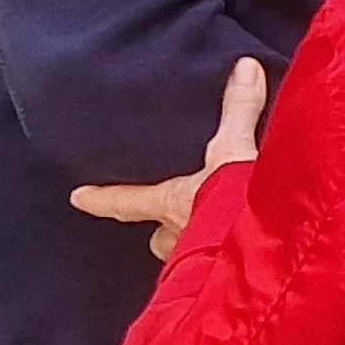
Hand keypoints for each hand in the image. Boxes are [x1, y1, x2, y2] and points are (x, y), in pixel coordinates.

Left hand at [68, 58, 269, 260]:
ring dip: (192, 246)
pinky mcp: (225, 277)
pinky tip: (236, 256)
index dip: (102, 197)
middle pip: (158, 236)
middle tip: (164, 220)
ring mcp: (200, 263)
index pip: (126, 200)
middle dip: (161, 228)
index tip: (78, 197)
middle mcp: (179, 236)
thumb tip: (243, 67)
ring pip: (185, 256)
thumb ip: (239, 110)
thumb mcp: (236, 150)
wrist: (266, 252)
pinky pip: (216, 269)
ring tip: (206, 238)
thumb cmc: (238, 205)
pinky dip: (222, 261)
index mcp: (170, 203)